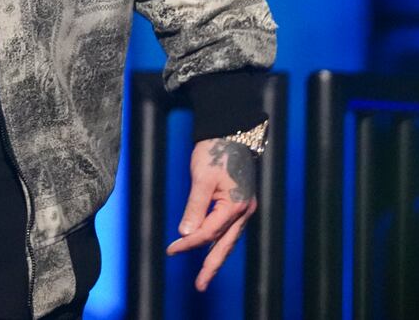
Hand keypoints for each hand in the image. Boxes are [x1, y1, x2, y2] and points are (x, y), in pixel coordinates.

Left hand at [166, 137, 257, 291]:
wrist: (231, 133)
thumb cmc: (215, 152)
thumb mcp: (201, 178)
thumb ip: (195, 207)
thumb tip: (186, 233)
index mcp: (235, 205)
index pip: (208, 232)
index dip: (189, 243)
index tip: (173, 249)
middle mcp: (244, 210)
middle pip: (225, 244)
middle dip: (212, 266)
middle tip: (200, 285)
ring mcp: (245, 208)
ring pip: (229, 240)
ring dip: (217, 257)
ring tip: (206, 275)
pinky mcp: (241, 204)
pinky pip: (230, 230)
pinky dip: (221, 242)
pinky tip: (213, 250)